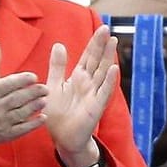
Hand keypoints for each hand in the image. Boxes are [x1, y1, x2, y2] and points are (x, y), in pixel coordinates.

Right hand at [0, 41, 48, 149]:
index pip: (9, 84)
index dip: (23, 80)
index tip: (34, 77)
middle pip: (18, 98)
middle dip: (33, 93)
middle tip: (45, 88)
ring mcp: (1, 122)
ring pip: (21, 113)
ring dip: (35, 106)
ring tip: (45, 100)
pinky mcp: (7, 134)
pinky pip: (23, 129)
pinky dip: (34, 123)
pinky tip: (43, 117)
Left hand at [43, 26, 120, 161]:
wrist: (62, 138)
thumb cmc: (57, 114)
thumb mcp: (53, 85)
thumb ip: (57, 66)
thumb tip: (59, 44)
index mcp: (78, 78)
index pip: (88, 56)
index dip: (94, 43)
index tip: (101, 28)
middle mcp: (88, 84)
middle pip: (97, 61)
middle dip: (102, 45)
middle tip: (107, 28)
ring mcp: (94, 94)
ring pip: (102, 72)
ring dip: (108, 57)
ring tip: (113, 42)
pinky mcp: (96, 106)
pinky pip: (104, 92)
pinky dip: (109, 81)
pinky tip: (113, 69)